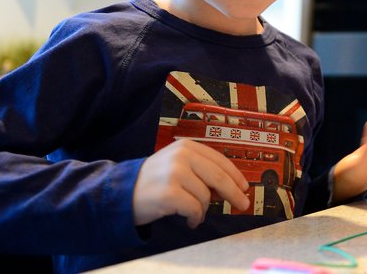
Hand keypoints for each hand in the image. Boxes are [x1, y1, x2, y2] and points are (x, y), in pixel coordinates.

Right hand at [133, 139, 249, 228]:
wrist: (122, 192)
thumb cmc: (154, 181)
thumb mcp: (177, 165)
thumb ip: (200, 169)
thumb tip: (230, 186)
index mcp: (186, 146)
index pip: (220, 160)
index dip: (235, 175)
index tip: (244, 187)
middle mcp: (182, 156)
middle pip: (219, 177)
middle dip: (234, 193)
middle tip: (242, 204)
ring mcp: (175, 174)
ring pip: (206, 196)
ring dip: (203, 210)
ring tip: (195, 214)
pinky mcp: (169, 193)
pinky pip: (195, 209)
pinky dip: (195, 218)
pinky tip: (190, 220)